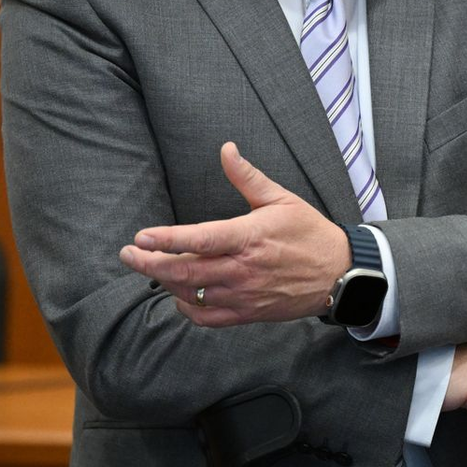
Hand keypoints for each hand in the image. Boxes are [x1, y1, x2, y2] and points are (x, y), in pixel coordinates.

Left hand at [118, 142, 349, 326]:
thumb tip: (226, 149)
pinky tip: (179, 293)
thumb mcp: (281, 198)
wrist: (338, 274)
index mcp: (249, 237)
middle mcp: (243, 269)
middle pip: (185, 271)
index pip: (200, 240)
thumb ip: (247, 176)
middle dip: (149, 264)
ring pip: (191, 294)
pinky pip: (206, 317)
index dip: (166, 240)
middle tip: (128, 254)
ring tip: (149, 267)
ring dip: (164, 282)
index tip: (140, 237)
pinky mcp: (247, 313)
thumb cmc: (309, 232)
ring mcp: (244, 295)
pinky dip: (186, 307)